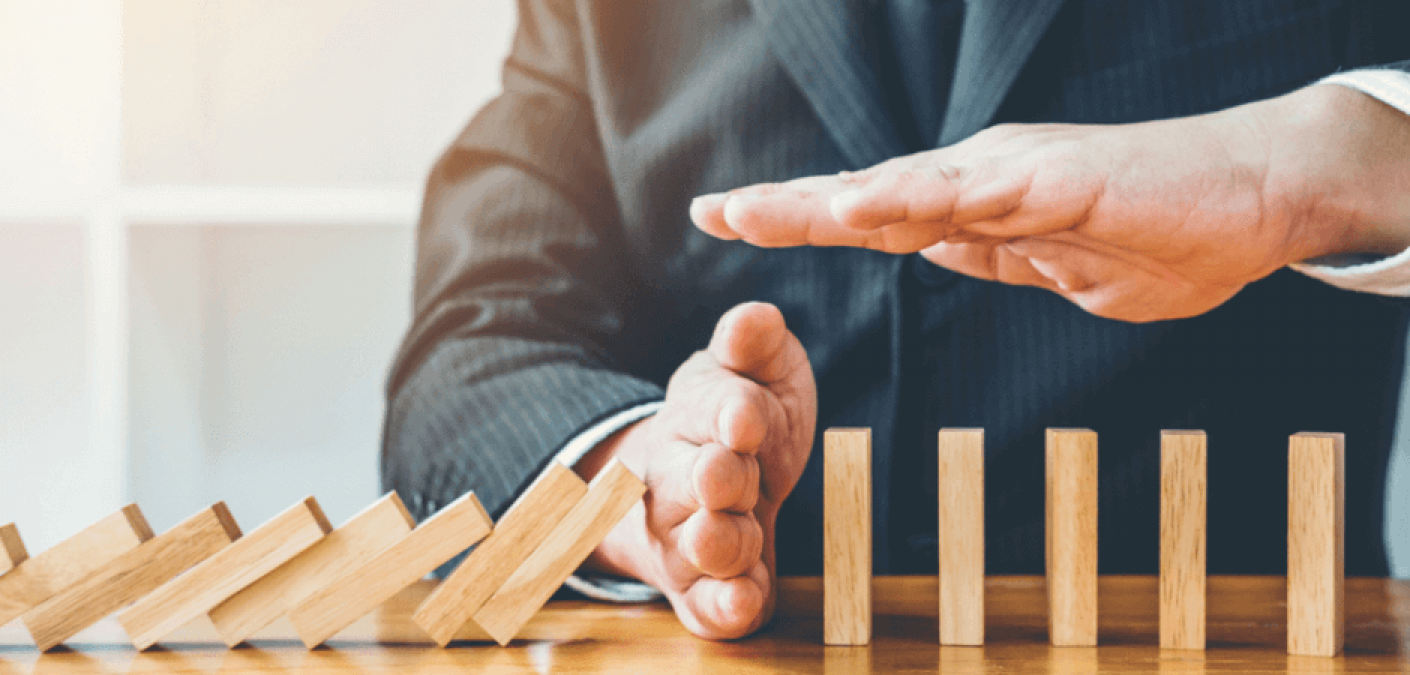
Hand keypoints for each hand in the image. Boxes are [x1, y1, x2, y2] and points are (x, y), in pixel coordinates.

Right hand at [579, 302, 815, 639]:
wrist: (708, 482)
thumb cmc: (743, 418)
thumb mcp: (755, 371)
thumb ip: (755, 344)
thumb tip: (756, 317)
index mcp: (695, 418)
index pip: (710, 411)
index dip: (730, 415)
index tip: (746, 417)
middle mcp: (678, 482)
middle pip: (690, 483)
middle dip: (714, 479)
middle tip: (732, 475)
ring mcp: (686, 539)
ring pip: (697, 547)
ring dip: (720, 543)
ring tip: (739, 536)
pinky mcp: (703, 591)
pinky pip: (707, 607)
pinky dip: (724, 607)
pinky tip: (743, 602)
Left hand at [691, 84, 1409, 321]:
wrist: (1257, 201)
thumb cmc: (1164, 236)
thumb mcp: (1056, 270)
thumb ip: (994, 258)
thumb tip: (936, 253)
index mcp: (978, 206)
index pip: (873, 217)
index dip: (802, 222)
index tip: (733, 224)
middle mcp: (982, 180)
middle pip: (868, 196)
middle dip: (786, 209)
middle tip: (712, 214)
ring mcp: (1016, 175)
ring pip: (901, 186)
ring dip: (822, 202)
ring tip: (749, 213)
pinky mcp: (1058, 180)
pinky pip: (971, 193)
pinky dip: (909, 198)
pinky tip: (856, 207)